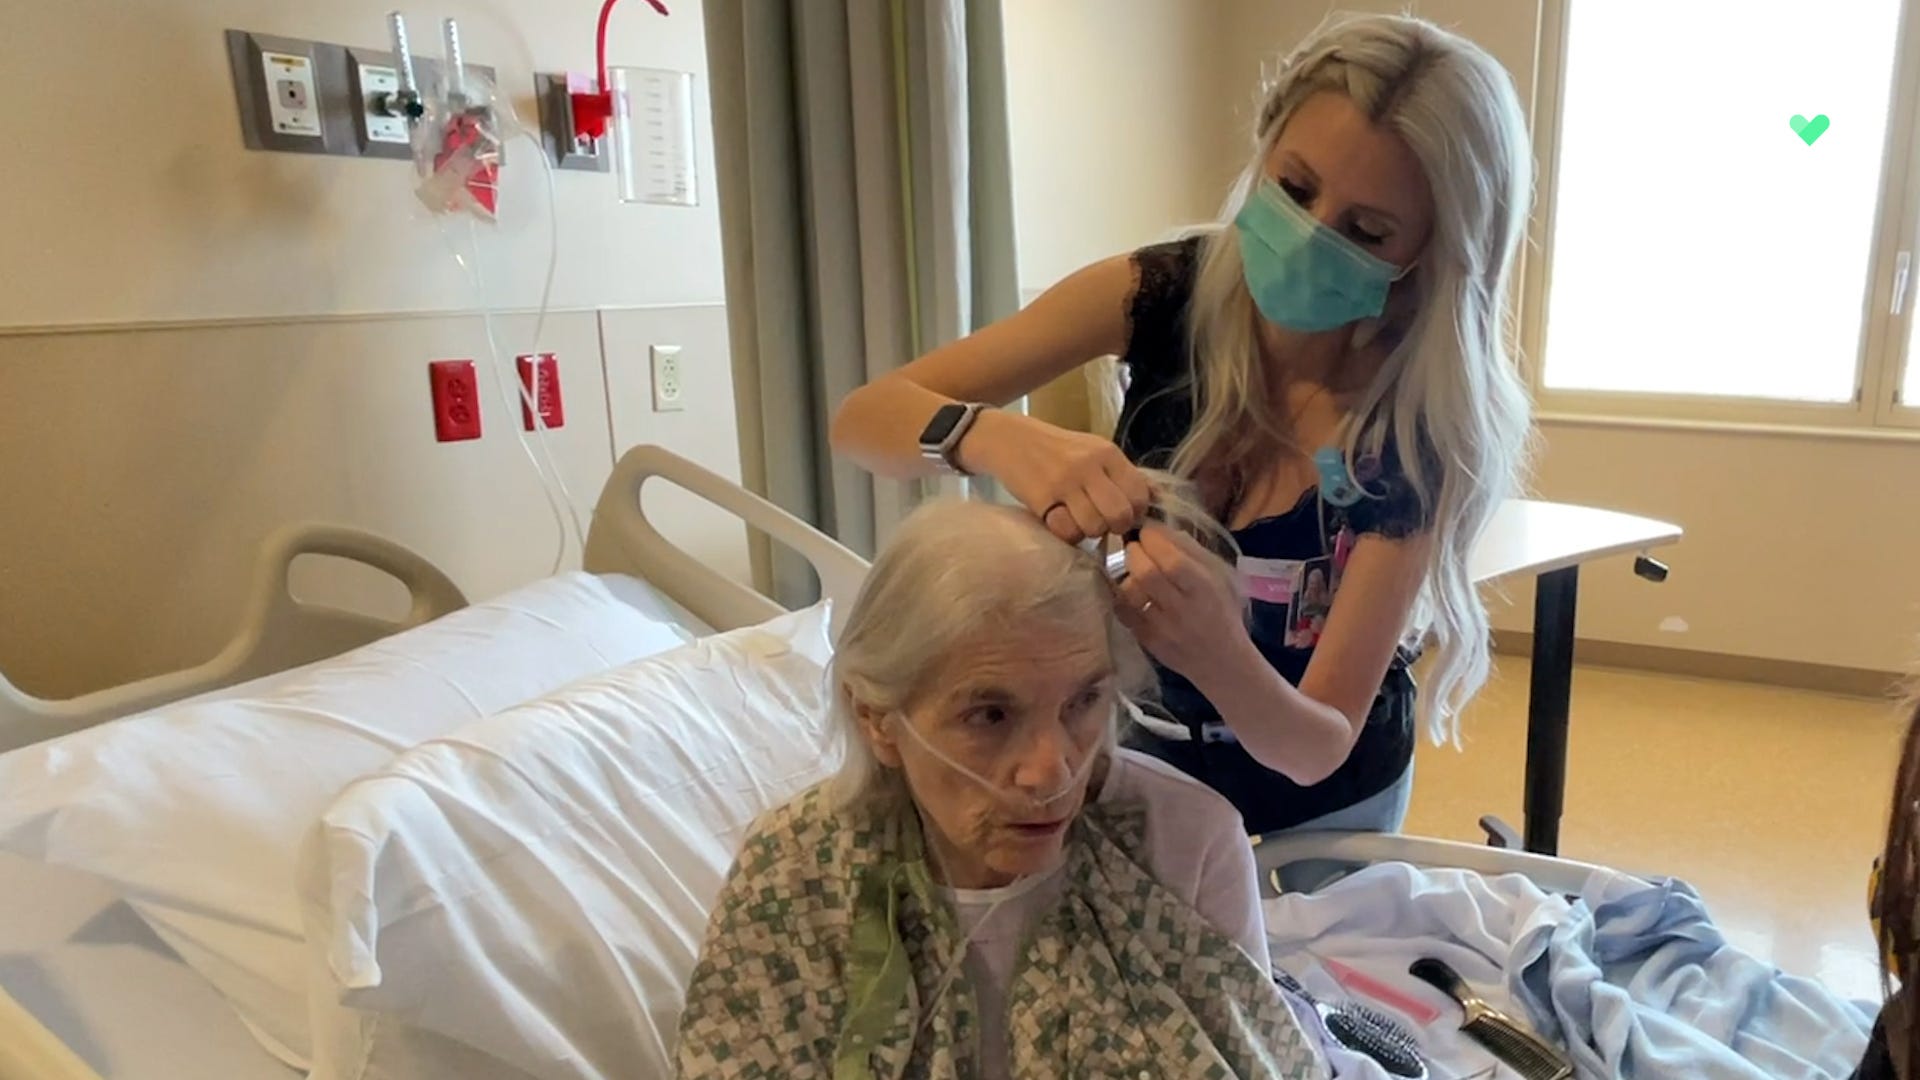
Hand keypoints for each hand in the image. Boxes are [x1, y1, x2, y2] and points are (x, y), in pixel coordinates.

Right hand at [963, 412, 1150, 542]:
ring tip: (1078, 520)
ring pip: (1094, 526)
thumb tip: (1153, 499)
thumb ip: (1119, 474)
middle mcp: (1089, 465)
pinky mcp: (1041, 498)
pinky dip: (1066, 533)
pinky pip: (1066, 530)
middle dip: (1115, 527)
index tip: (1123, 514)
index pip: (1140, 493)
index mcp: (1107, 453)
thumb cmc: (1056, 450)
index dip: (1136, 512)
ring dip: (1089, 531)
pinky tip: (1060, 520)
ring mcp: (1064, 482)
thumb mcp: (1092, 451)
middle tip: (1103, 522)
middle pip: (1120, 514)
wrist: (1009, 440)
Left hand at [1113, 524, 1250, 683]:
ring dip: (1126, 574)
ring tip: (1133, 569)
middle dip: (1134, 552)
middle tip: (1135, 547)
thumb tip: (1160, 528)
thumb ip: (1193, 552)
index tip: (1147, 531)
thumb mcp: (1220, 578)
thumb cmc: (1223, 613)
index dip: (1153, 540)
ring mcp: (1162, 629)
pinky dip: (1122, 597)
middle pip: (1146, 574)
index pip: (1173, 560)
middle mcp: (1183, 610)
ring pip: (1130, 593)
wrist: (1223, 663)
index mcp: (1205, 589)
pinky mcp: (1148, 642)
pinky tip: (1131, 591)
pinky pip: (1124, 613)